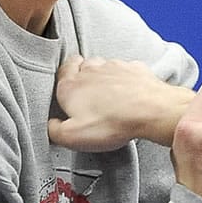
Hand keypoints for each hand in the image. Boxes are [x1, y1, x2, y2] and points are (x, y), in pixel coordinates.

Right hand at [49, 56, 192, 151]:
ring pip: (104, 66)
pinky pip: (127, 70)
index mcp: (71, 85)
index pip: (62, 70)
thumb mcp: (72, 136)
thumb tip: (51, 125)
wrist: (151, 111)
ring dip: (105, 77)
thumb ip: (54, 130)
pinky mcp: (135, 69)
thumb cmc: (111, 123)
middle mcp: (91, 70)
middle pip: (83, 66)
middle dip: (83, 76)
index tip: (67, 83)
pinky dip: (126, 79)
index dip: (64, 75)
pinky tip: (129, 92)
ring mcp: (115, 67)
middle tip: (87, 92)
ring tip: (109, 94)